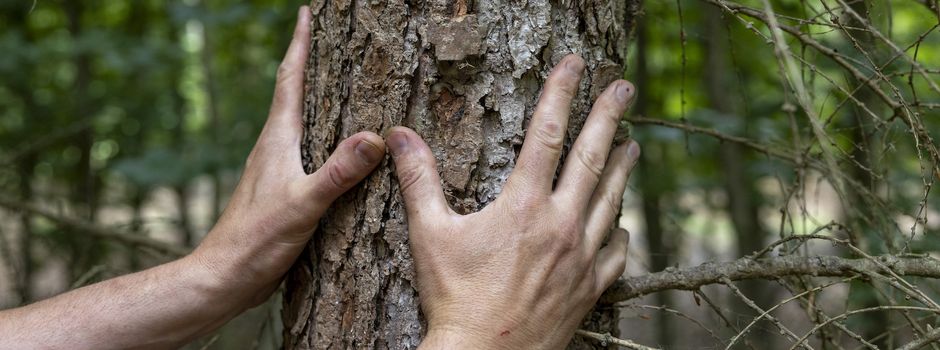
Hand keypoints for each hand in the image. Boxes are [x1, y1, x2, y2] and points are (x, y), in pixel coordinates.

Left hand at [189, 6, 384, 305]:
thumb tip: (374, 137)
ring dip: (313, 98)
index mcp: (277, 140)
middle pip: (293, 93)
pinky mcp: (280, 191)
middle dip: (309, 63)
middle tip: (325, 39)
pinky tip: (333, 150)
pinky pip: (304, 150)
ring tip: (337, 86)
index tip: (306, 13)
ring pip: (297, 122)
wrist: (224, 277)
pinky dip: (320, 136)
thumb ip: (337, 172)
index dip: (299, 45)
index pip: (290, 80)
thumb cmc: (256, 240)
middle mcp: (273, 148)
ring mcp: (274, 169)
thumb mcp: (303, 204)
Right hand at [390, 55, 639, 348]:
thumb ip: (419, 180)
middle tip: (624, 87)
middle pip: (592, 157)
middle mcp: (560, 224)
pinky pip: (615, 252)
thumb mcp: (430, 234)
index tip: (574, 65)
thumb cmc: (454, 297)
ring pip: (610, 200)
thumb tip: (400, 136)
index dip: (560, 93)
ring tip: (634, 144)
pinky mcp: (590, 288)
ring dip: (622, 168)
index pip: (546, 133)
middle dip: (609, 116)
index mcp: (524, 205)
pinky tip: (619, 223)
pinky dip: (618, 231)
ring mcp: (580, 257)